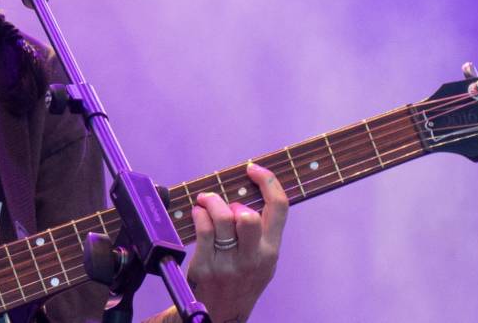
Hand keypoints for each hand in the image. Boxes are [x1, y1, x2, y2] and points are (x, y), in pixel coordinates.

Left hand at [186, 163, 287, 322]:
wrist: (221, 314)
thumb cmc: (240, 279)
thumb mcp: (261, 260)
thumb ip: (261, 233)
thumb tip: (248, 192)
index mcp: (271, 252)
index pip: (279, 208)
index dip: (268, 181)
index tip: (253, 169)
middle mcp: (253, 258)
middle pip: (248, 216)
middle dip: (230, 201)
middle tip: (221, 204)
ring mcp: (229, 264)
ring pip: (222, 219)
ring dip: (210, 203)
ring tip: (205, 203)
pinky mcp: (206, 267)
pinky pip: (203, 230)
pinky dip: (198, 214)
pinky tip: (198, 214)